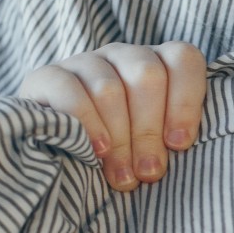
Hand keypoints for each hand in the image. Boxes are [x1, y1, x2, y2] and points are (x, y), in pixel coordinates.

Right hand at [17, 40, 207, 190]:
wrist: (58, 149)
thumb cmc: (122, 153)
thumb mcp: (152, 146)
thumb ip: (166, 144)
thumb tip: (161, 164)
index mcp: (157, 64)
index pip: (183, 60)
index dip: (185, 102)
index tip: (178, 144)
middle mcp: (123, 56)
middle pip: (147, 76)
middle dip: (149, 130)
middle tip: (149, 172)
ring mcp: (85, 62)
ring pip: (110, 89)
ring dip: (120, 138)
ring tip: (123, 176)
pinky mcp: (48, 75)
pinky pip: (70, 90)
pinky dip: (86, 123)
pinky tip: (96, 151)